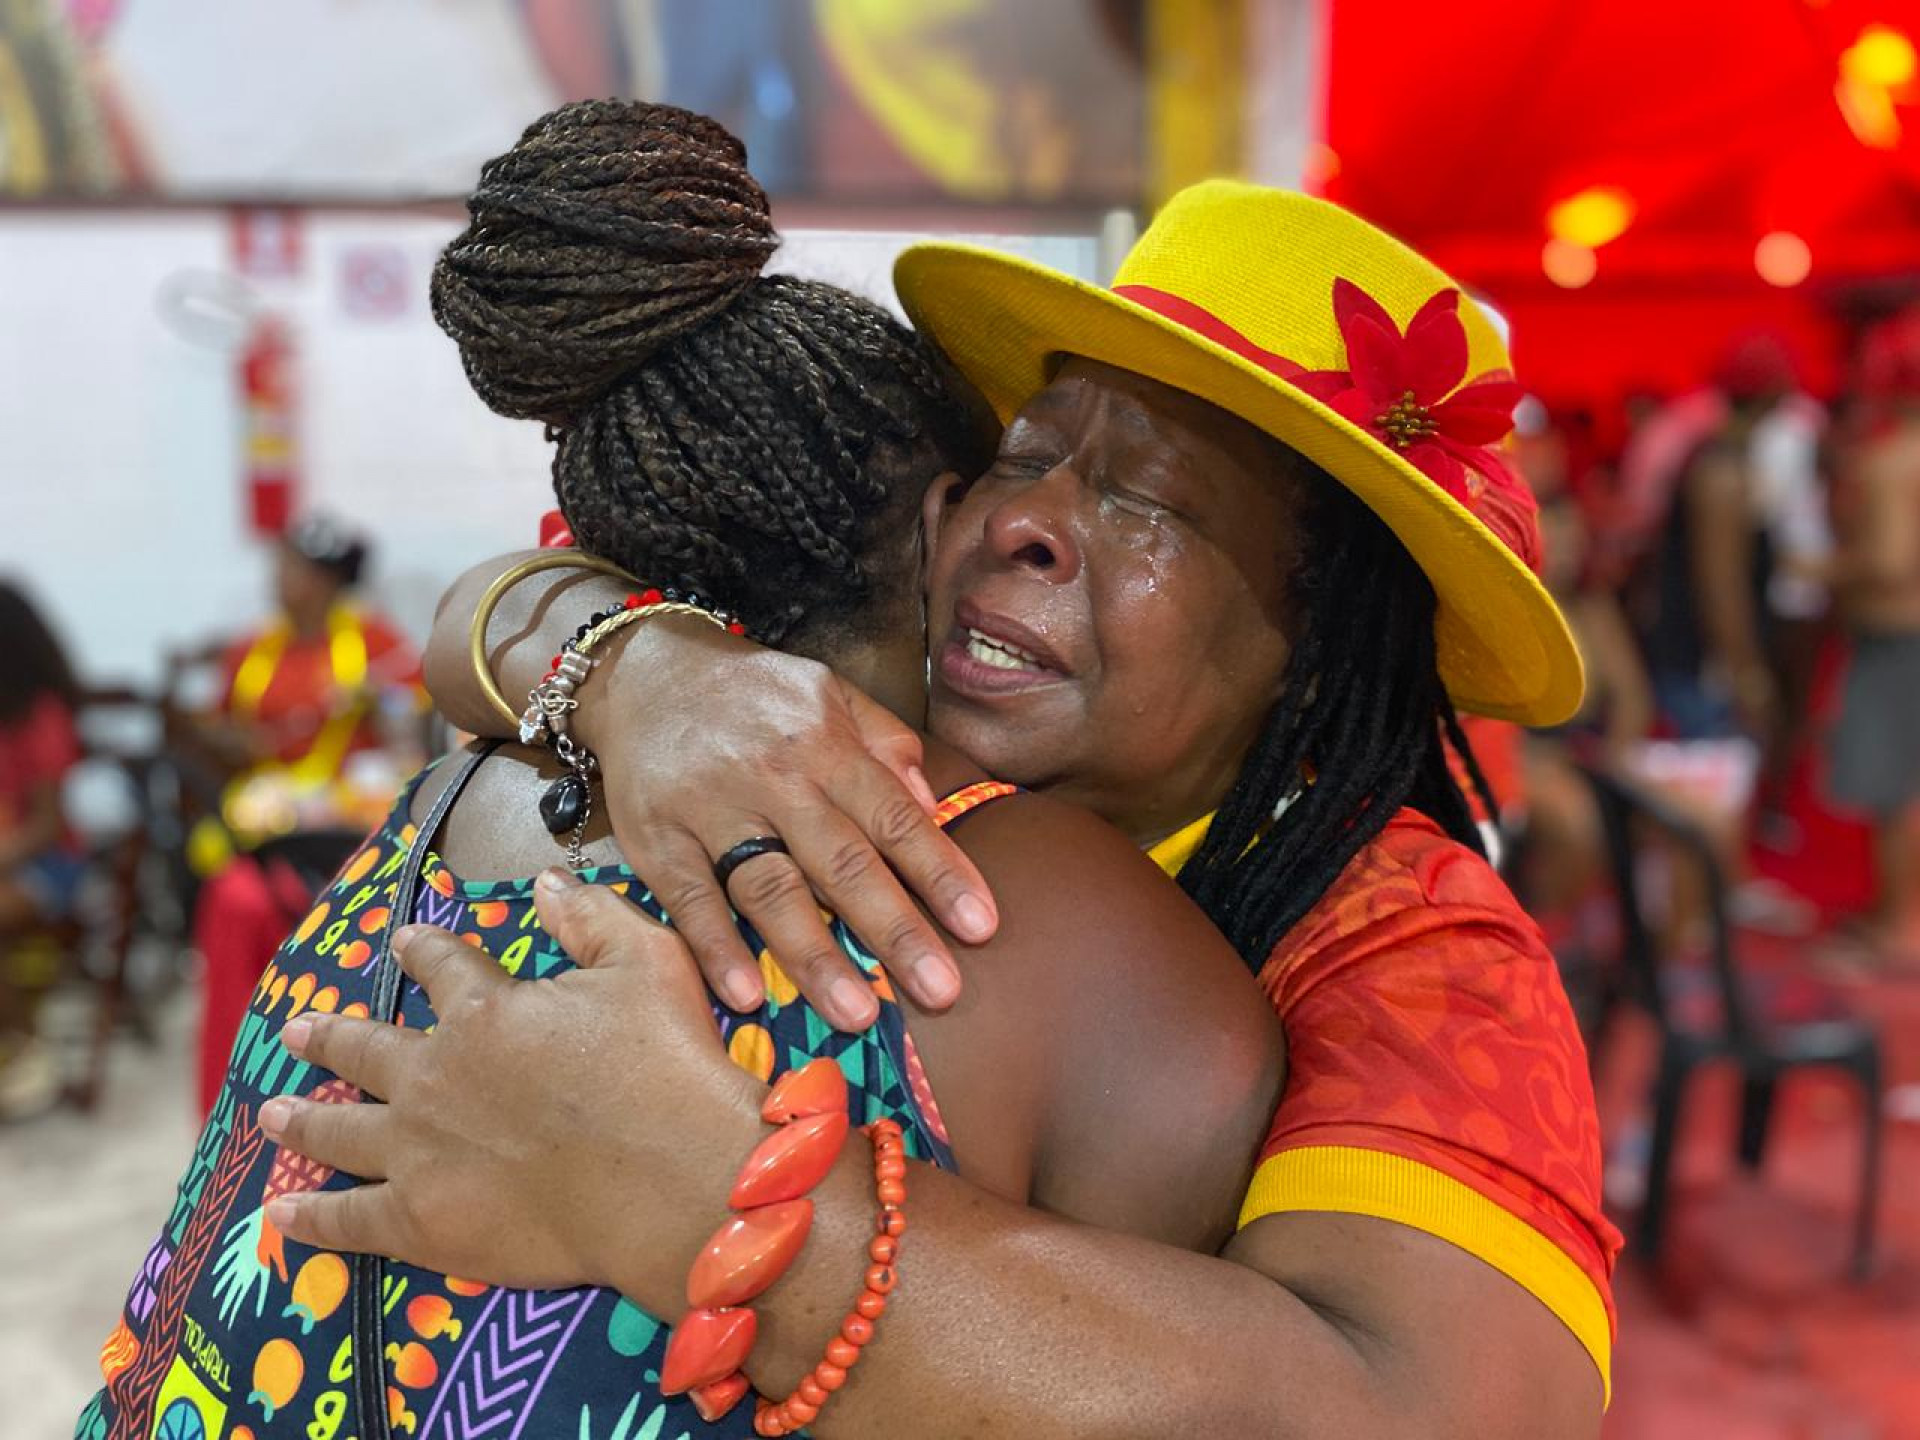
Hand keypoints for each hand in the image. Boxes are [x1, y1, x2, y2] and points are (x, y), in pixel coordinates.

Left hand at [261, 872, 763, 1310]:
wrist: (672, 1181)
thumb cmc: (667, 1068)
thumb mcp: (649, 962)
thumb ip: (593, 917)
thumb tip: (547, 885)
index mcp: (484, 1011)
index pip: (440, 966)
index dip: (423, 950)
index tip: (407, 942)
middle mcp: (433, 1076)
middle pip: (366, 1048)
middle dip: (330, 1036)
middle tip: (299, 1030)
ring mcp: (417, 1153)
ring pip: (341, 1128)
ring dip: (304, 1117)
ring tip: (272, 1112)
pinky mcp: (421, 1222)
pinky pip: (348, 1219)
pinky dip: (311, 1218)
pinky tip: (282, 1213)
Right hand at [576, 618, 997, 1028]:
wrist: (643, 671)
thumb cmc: (754, 695)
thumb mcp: (831, 694)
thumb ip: (887, 744)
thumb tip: (932, 808)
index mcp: (826, 744)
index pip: (895, 818)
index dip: (941, 874)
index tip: (981, 928)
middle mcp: (774, 778)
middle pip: (843, 863)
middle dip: (896, 931)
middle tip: (940, 992)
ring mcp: (711, 809)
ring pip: (770, 890)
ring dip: (815, 956)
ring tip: (856, 1013)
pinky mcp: (655, 838)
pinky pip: (690, 900)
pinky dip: (716, 948)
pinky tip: (746, 995)